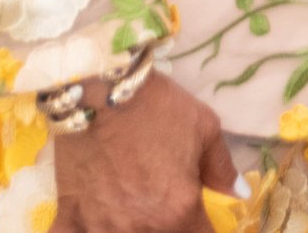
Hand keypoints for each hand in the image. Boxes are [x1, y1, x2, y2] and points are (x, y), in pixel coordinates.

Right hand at [52, 72, 236, 232]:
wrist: (100, 90)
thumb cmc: (158, 107)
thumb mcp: (204, 128)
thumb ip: (222, 168)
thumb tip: (239, 194)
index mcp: (178, 210)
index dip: (203, 230)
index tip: (199, 219)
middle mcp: (140, 227)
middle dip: (172, 229)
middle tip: (165, 205)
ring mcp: (101, 226)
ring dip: (134, 230)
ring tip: (135, 210)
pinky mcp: (68, 217)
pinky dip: (86, 232)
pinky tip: (97, 221)